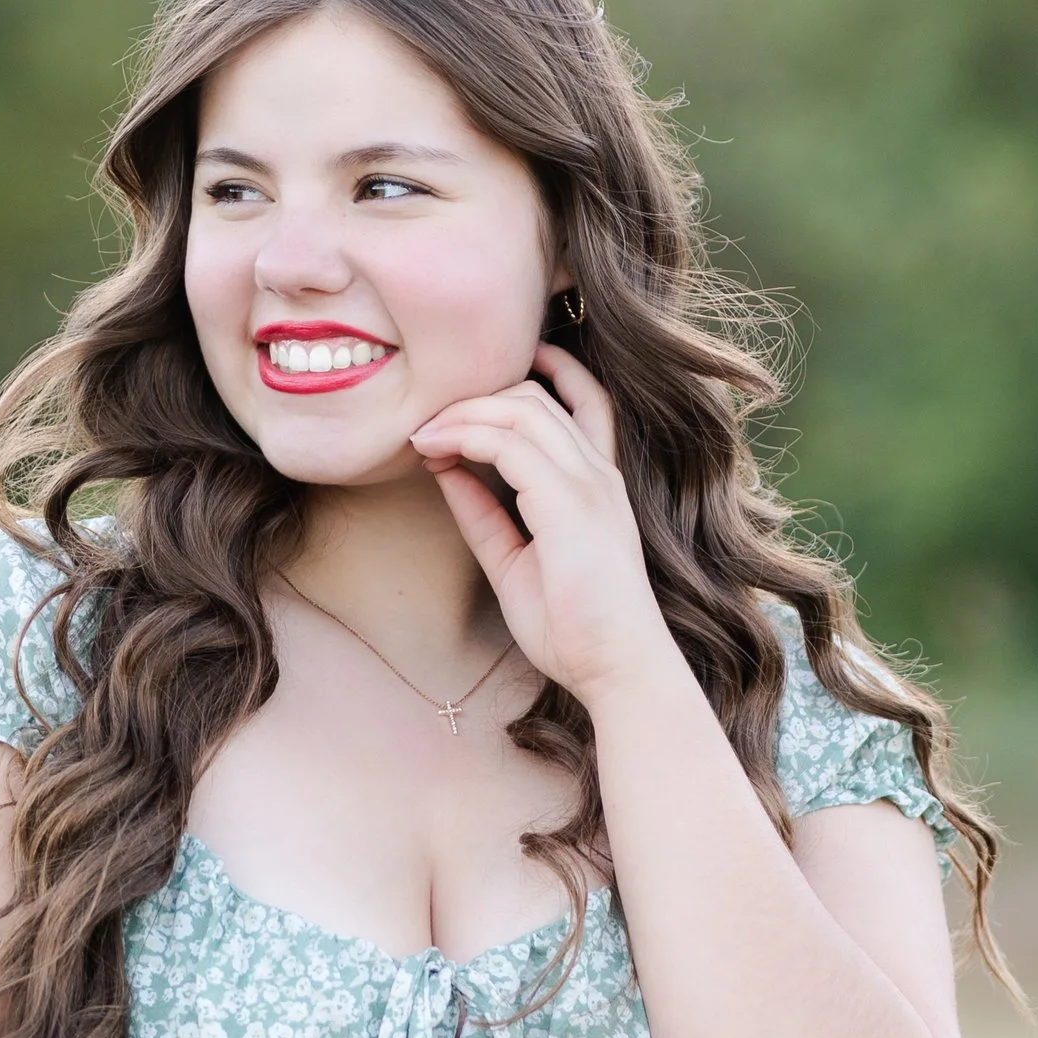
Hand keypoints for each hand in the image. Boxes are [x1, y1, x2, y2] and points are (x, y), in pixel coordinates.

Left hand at [408, 343, 675, 705]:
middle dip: (475, 396)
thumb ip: (484, 512)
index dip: (543, 369)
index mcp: (598, 482)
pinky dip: (465, 436)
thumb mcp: (515, 558)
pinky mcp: (570, 503)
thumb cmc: (574, 625)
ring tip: (421, 434)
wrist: (616, 669)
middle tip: (427, 421)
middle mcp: (599, 472)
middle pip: (536, 395)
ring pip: (520, 408)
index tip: (482, 372)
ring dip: (462, 412)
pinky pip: (510, 444)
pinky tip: (433, 451)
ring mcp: (589, 483)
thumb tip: (445, 470)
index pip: (583, 397)